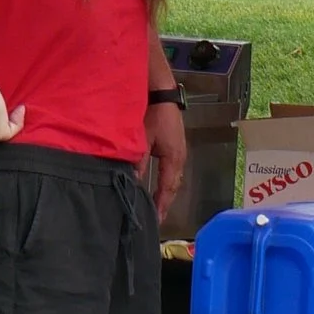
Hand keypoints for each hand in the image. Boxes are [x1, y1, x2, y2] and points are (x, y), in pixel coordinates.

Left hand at [147, 96, 187, 223]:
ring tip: (157, 207)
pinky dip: (165, 182)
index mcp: (174, 158)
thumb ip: (138, 162)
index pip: (168, 188)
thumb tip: (133, 183)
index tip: (156, 220)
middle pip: (173, 186)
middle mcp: (180, 158)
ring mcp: (179, 152)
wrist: (162, 92)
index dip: (161, 205)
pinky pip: (171, 171)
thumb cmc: (153, 114)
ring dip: (166, 193)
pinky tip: (158, 186)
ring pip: (173, 179)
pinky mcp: (175, 146)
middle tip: (157, 219)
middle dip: (165, 203)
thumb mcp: (143, 139)